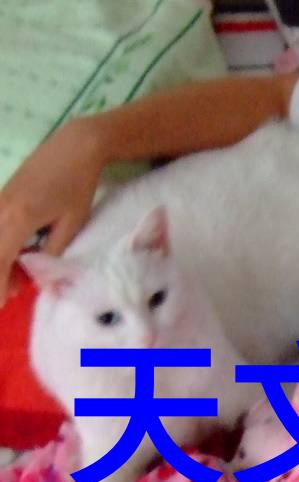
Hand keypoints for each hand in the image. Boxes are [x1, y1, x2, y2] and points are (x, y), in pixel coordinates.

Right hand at [0, 119, 105, 296]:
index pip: (0, 258)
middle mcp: (1, 208)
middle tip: (9, 295)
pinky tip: (15, 256)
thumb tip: (39, 273)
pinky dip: (0, 244)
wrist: (73, 148)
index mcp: (18, 218)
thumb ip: (52, 250)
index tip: (0, 303)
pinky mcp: (1, 195)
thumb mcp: (71, 224)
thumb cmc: (78, 186)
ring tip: (16, 279)